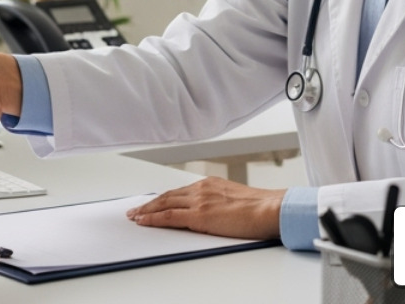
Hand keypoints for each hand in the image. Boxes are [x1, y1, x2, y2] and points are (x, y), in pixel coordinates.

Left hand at [126, 177, 284, 239]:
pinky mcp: (200, 215)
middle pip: (167, 196)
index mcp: (210, 184)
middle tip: (135, 210)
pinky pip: (170, 216)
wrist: (270, 209)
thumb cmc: (260, 208)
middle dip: (149, 204)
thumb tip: (212, 212)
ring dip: (147, 210)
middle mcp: (201, 189)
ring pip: (164, 204)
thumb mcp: (234, 198)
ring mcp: (199, 201)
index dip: (163, 199)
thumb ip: (218, 201)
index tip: (152, 203)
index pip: (179, 191)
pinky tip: (144, 221)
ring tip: (134, 217)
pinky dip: (154, 218)